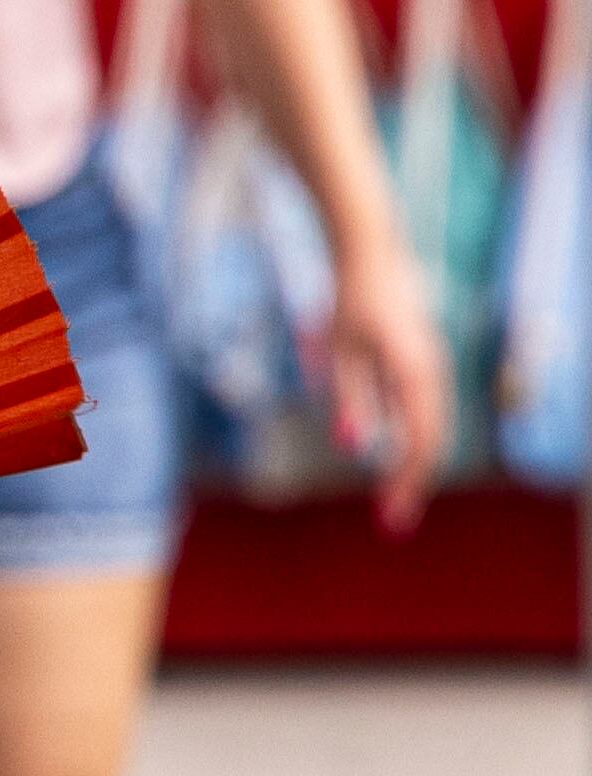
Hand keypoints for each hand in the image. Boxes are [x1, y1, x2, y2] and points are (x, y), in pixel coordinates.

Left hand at [318, 258, 454, 530]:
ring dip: (416, 465)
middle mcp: (433, 377)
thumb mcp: (341, 351)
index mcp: (416, 376)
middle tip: (390, 519)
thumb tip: (353, 447)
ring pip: (434, 430)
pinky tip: (396, 459)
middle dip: (412, 483)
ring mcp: (432, 370)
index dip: (406, 483)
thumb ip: (350, 397)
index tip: (389, 515)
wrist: (372, 256)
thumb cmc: (350, 301)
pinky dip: (415, 441)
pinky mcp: (424, 364)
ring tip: (395, 496)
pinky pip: (426, 413)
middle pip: (432, 444)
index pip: (420, 444)